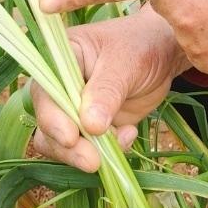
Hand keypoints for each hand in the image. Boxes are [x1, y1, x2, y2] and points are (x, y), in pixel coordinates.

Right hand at [31, 7, 187, 170]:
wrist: (163, 54)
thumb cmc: (140, 45)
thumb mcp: (125, 62)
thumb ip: (107, 91)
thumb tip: (90, 125)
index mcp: (58, 62)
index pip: (44, 93)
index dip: (52, 118)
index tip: (70, 137)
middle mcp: (59, 89)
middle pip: (48, 125)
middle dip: (69, 147)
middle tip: (92, 161)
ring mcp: (74, 111)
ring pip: (63, 144)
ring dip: (87, 153)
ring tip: (121, 141)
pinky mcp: (92, 128)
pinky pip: (90, 149)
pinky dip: (109, 150)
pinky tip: (130, 133)